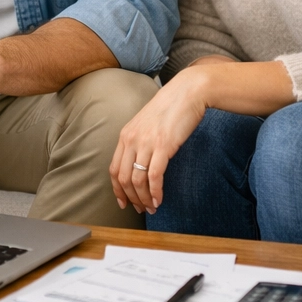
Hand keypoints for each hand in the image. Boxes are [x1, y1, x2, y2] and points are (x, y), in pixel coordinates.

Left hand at [109, 68, 210, 213]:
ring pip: (137, 180)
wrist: (188, 92)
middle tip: (140, 209)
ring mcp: (146, 143)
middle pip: (123, 178)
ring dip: (144, 199)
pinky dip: (155, 192)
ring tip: (152, 208)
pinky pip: (154, 176)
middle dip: (131, 198)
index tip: (123, 202)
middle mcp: (132, 140)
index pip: (114, 169)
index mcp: (125, 135)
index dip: (117, 190)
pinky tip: (159, 200)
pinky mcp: (163, 146)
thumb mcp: (147, 124)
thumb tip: (141, 162)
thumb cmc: (171, 108)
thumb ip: (140, 141)